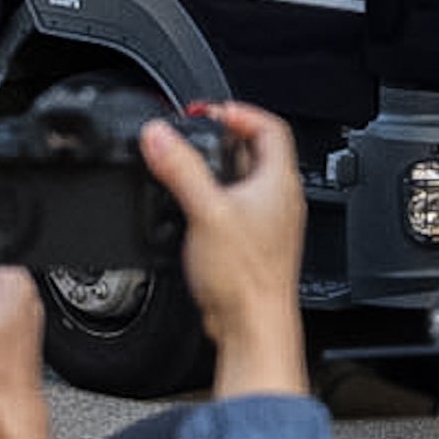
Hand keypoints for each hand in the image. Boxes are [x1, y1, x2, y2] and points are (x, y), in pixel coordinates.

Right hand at [154, 107, 305, 398]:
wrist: (252, 326)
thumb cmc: (245, 278)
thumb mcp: (205, 211)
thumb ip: (180, 169)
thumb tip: (159, 135)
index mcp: (279, 182)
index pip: (270, 127)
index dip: (239, 112)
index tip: (208, 112)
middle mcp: (279, 201)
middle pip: (253, 152)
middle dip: (219, 141)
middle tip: (188, 139)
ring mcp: (268, 224)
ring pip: (241, 182)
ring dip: (212, 171)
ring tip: (183, 170)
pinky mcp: (252, 245)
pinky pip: (233, 209)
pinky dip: (211, 201)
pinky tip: (189, 210)